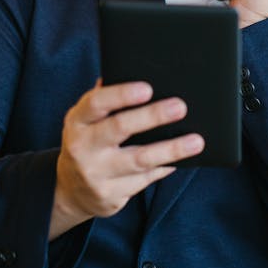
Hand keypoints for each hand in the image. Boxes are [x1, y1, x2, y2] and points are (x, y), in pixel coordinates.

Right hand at [50, 80, 203, 239]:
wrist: (72, 189)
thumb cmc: (89, 141)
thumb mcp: (87, 120)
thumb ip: (105, 100)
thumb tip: (133, 71)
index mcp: (77, 121)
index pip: (96, 103)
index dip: (121, 95)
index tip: (148, 88)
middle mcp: (83, 147)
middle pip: (120, 128)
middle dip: (152, 116)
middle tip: (180, 107)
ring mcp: (96, 174)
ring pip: (140, 160)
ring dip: (171, 149)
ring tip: (196, 141)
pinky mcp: (111, 195)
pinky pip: (145, 179)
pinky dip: (165, 167)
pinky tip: (181, 159)